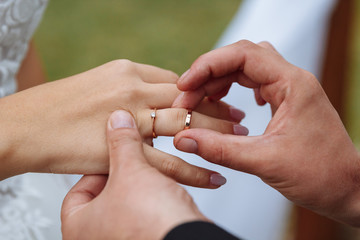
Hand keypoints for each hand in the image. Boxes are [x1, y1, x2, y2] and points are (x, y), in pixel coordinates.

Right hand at [0, 60, 246, 187]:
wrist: (27, 126)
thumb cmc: (60, 105)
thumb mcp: (100, 84)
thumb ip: (132, 90)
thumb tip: (157, 99)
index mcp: (128, 71)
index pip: (176, 79)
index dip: (201, 90)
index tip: (218, 98)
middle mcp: (133, 90)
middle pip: (188, 97)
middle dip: (218, 107)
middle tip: (240, 117)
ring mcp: (130, 119)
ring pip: (184, 124)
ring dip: (215, 132)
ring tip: (238, 139)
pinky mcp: (123, 151)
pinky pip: (168, 161)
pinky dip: (195, 169)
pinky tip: (214, 175)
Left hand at [61, 110, 206, 239]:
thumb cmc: (150, 224)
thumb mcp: (131, 171)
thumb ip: (122, 143)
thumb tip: (117, 119)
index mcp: (79, 227)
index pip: (78, 190)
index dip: (98, 168)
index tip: (113, 156)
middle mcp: (97, 238)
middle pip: (105, 196)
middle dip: (123, 175)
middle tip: (133, 160)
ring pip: (127, 205)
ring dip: (141, 186)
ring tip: (152, 173)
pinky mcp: (145, 238)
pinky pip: (145, 215)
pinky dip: (152, 200)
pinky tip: (164, 190)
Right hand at [172, 40, 359, 225]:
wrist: (345, 188)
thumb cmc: (319, 174)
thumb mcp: (265, 161)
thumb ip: (220, 149)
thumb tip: (183, 139)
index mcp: (292, 84)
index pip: (242, 55)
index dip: (208, 66)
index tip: (185, 85)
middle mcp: (291, 80)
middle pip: (240, 58)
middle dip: (209, 74)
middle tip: (186, 96)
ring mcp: (288, 89)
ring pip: (245, 69)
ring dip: (218, 80)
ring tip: (199, 100)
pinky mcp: (284, 101)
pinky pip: (252, 82)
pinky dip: (231, 88)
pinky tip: (224, 103)